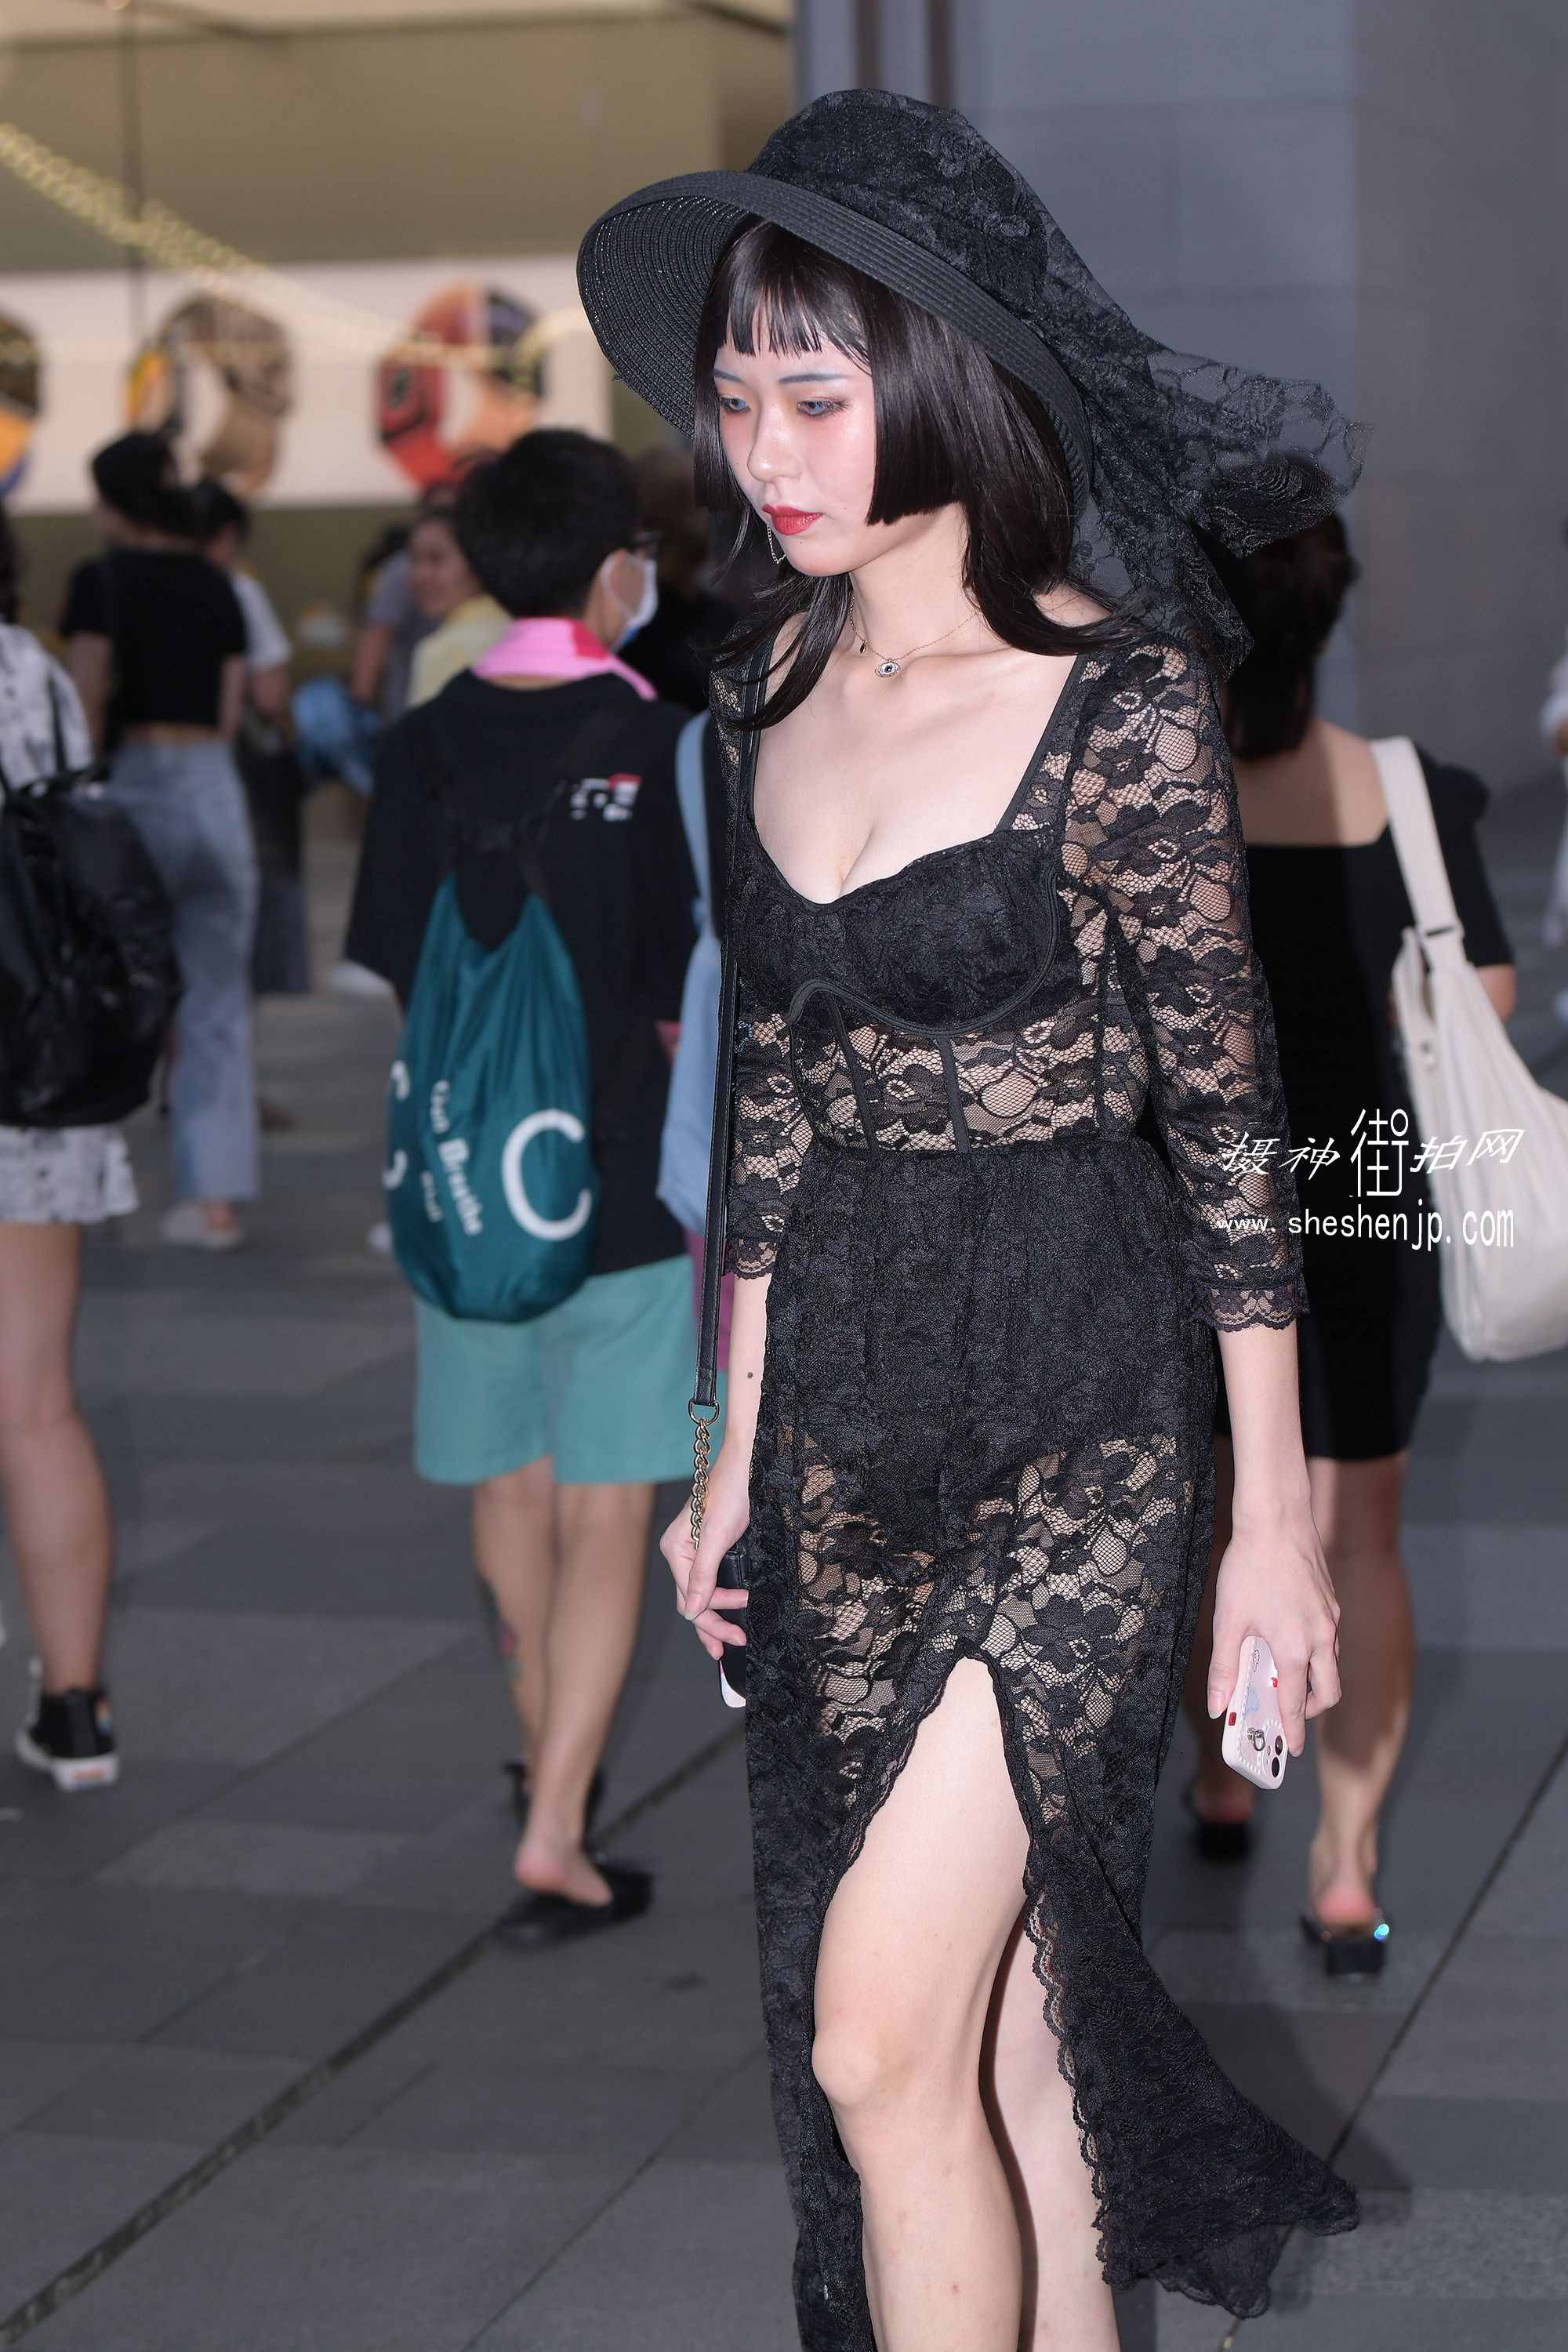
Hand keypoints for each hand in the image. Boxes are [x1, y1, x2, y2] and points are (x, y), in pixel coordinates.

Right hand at [658, 1440, 750, 1662]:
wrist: (746, 1464)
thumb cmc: (731, 1493)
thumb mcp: (717, 1536)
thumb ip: (704, 1574)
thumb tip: (693, 1611)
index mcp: (675, 1550)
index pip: (690, 1599)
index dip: (712, 1620)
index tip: (736, 1634)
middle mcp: (680, 1553)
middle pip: (693, 1600)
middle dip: (714, 1624)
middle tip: (736, 1644)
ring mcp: (695, 1551)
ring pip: (702, 1593)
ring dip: (718, 1613)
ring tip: (736, 1633)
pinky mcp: (711, 1547)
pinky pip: (711, 1581)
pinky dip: (721, 1598)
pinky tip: (730, 1609)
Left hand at [1207, 1500, 1340, 1756]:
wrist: (1277, 1519)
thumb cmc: (1250, 1567)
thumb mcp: (1228, 1621)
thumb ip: (1224, 1668)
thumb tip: (1219, 1706)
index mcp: (1296, 1648)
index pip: (1296, 1705)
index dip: (1292, 1731)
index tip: (1292, 1750)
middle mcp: (1322, 1638)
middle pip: (1328, 1692)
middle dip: (1309, 1710)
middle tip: (1285, 1713)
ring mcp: (1331, 1619)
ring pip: (1331, 1665)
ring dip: (1313, 1679)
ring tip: (1279, 1674)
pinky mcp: (1331, 1602)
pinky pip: (1329, 1639)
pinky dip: (1314, 1652)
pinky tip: (1287, 1637)